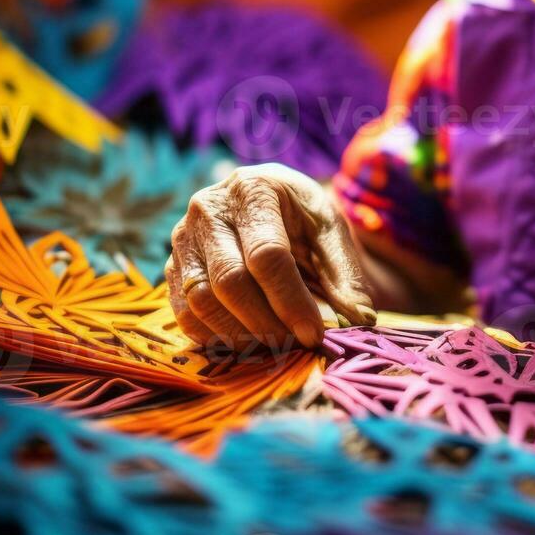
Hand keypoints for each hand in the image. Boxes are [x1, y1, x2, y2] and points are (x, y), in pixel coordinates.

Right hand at [165, 164, 376, 350]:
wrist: (265, 200)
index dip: (291, 301)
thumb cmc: (301, 214)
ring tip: (276, 343)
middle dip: (267, 323)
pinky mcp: (173, 265)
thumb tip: (361, 318)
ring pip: (202, 302)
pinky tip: (247, 340)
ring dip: (240, 334)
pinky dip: (214, 336)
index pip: (267, 255)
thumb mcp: (329, 229)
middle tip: (296, 343)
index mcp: (252, 190)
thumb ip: (345, 272)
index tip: (314, 334)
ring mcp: (184, 238)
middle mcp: (208, 209)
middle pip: (230, 282)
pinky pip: (184, 313)